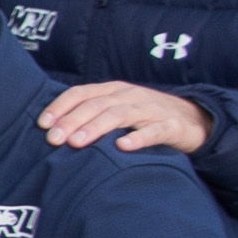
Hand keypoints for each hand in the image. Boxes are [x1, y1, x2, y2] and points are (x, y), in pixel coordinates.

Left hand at [37, 79, 209, 156]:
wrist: (195, 120)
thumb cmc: (146, 118)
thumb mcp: (118, 111)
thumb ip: (91, 116)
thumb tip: (53, 132)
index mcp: (114, 90)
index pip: (82, 92)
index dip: (60, 106)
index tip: (42, 124)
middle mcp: (130, 96)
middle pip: (96, 105)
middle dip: (71, 121)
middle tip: (53, 139)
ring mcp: (151, 109)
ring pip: (119, 115)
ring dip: (95, 128)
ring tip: (76, 143)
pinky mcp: (171, 126)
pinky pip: (153, 130)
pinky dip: (138, 137)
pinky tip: (122, 147)